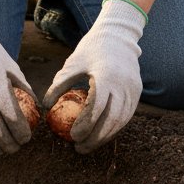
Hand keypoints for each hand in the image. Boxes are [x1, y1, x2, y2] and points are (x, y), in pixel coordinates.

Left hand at [43, 0, 145, 152]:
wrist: (119, 35)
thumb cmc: (92, 48)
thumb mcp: (73, 62)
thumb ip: (61, 83)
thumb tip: (45, 105)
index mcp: (106, 77)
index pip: (96, 108)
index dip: (85, 126)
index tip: (73, 137)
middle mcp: (123, 85)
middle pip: (111, 120)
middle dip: (95, 138)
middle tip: (79, 148)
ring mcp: (133, 90)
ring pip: (121, 121)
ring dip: (105, 136)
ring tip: (88, 144)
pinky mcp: (137, 92)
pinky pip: (126, 115)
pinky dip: (114, 127)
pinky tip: (101, 133)